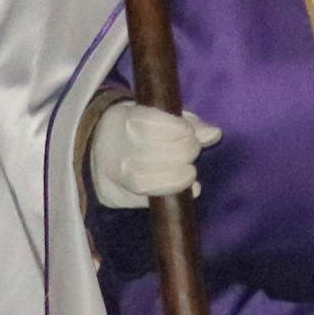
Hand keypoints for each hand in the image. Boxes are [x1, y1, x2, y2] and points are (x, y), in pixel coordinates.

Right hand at [88, 101, 219, 206]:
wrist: (100, 150)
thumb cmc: (139, 127)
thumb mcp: (161, 115)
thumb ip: (188, 123)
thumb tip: (213, 133)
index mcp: (126, 121)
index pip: (155, 126)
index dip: (181, 129)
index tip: (187, 131)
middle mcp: (117, 149)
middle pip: (160, 153)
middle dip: (187, 150)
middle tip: (191, 148)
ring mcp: (115, 175)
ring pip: (151, 179)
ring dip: (182, 175)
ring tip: (189, 170)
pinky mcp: (117, 196)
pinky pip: (148, 199)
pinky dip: (174, 193)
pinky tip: (191, 188)